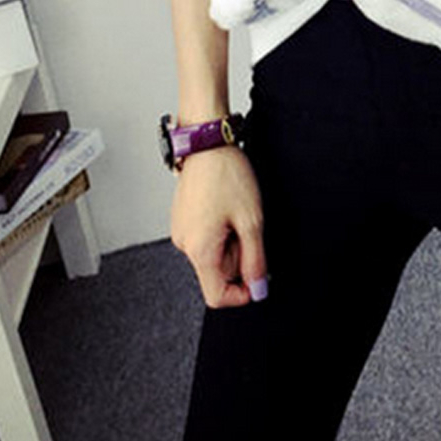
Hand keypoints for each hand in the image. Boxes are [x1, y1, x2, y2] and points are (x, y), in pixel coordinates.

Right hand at [170, 145, 268, 308]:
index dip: (241, 293)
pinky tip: (225, 206)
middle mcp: (185, 245)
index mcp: (199, 250)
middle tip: (247, 225)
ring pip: (212, 253)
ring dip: (230, 240)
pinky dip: (219, 229)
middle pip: (217, 272)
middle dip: (238, 255)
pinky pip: (205, 237)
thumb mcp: (251, 221)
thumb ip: (255, 260)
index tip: (258, 276)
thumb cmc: (226, 175)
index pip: (216, 296)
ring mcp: (181, 231)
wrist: (206, 143)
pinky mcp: (183, 219)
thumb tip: (258, 289)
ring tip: (235, 211)